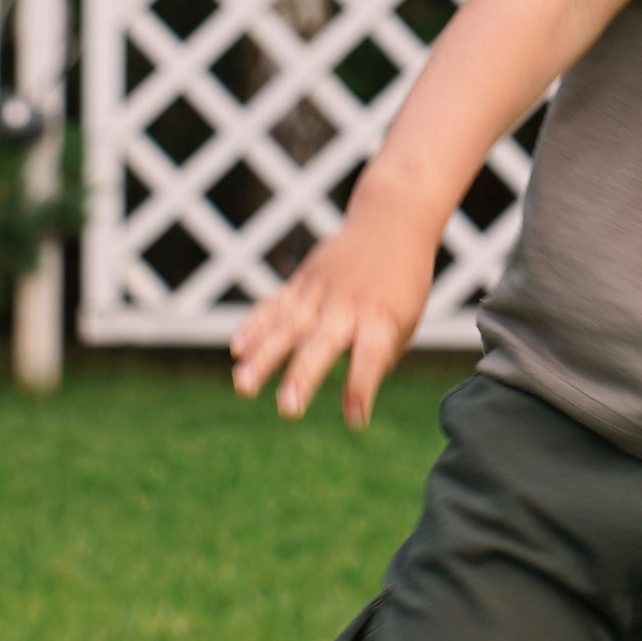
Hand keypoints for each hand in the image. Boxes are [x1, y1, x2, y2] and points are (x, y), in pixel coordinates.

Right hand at [231, 192, 439, 430]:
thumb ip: (378, 359)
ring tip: (242, 384)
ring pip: (288, 326)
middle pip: (322, 345)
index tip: (355, 419)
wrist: (391, 221)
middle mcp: (349, 306)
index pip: (371, 358)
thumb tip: (352, 404)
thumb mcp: (405, 322)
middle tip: (287, 408)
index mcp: (382, 320)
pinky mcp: (303, 281)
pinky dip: (255, 326)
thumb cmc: (401, 284)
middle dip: (303, 377)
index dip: (362, 388)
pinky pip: (276, 306)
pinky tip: (236, 349)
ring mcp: (321, 291)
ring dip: (263, 357)